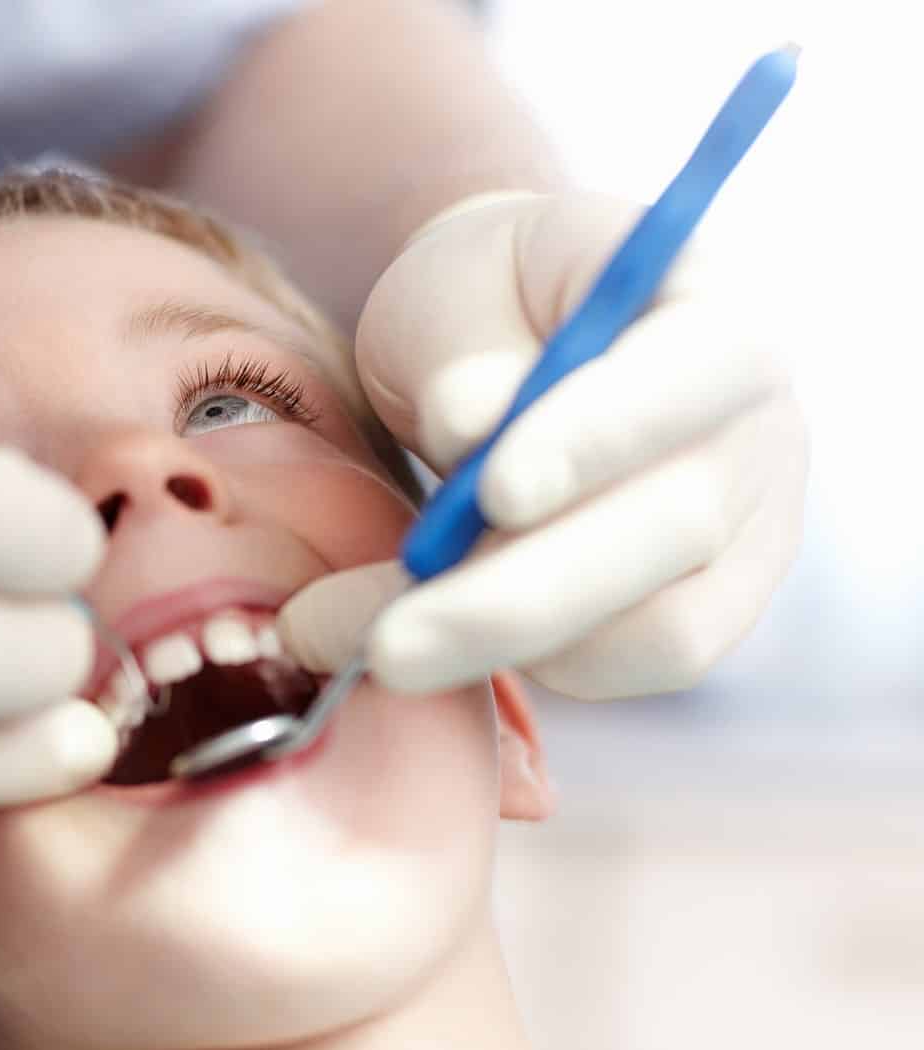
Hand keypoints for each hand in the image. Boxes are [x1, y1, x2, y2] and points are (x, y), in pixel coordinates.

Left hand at [279, 191, 805, 698]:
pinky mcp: (715, 607)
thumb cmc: (477, 307)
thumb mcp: (448, 290)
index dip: (604, 435)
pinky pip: (642, 665)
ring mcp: (750, 525)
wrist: (504, 349)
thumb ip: (463, 350)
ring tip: (386, 643)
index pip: (698, 367)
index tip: (497, 493)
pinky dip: (542, 666)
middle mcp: (756, 423)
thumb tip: (472, 423)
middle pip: (676, 525)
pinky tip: (450, 638)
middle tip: (388, 646)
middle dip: (521, 595)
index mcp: (711, 305)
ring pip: (662, 624)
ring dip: (513, 645)